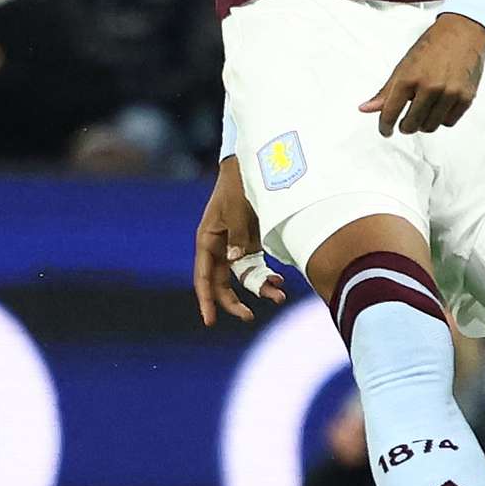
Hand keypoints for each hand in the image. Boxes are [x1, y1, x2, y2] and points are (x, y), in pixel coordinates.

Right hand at [192, 156, 286, 326]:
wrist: (256, 165)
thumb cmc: (240, 185)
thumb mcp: (236, 207)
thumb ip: (237, 234)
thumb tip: (237, 259)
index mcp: (208, 240)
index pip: (204, 277)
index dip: (206, 300)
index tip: (210, 321)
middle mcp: (220, 247)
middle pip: (222, 283)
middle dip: (233, 301)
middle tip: (248, 317)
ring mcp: (237, 245)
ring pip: (243, 276)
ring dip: (258, 288)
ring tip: (279, 297)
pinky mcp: (253, 242)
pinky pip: (258, 266)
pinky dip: (266, 275)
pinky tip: (279, 280)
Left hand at [360, 14, 484, 136]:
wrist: (462, 33)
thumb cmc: (431, 48)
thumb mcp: (404, 67)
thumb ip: (386, 91)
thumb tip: (365, 109)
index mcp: (409, 79)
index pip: (391, 113)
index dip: (385, 126)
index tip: (386, 131)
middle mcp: (430, 87)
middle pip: (412, 124)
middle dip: (405, 126)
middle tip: (406, 122)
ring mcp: (449, 93)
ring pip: (431, 126)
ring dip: (424, 124)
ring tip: (423, 113)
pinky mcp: (466, 97)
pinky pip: (449, 121)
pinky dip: (441, 119)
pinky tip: (439, 109)